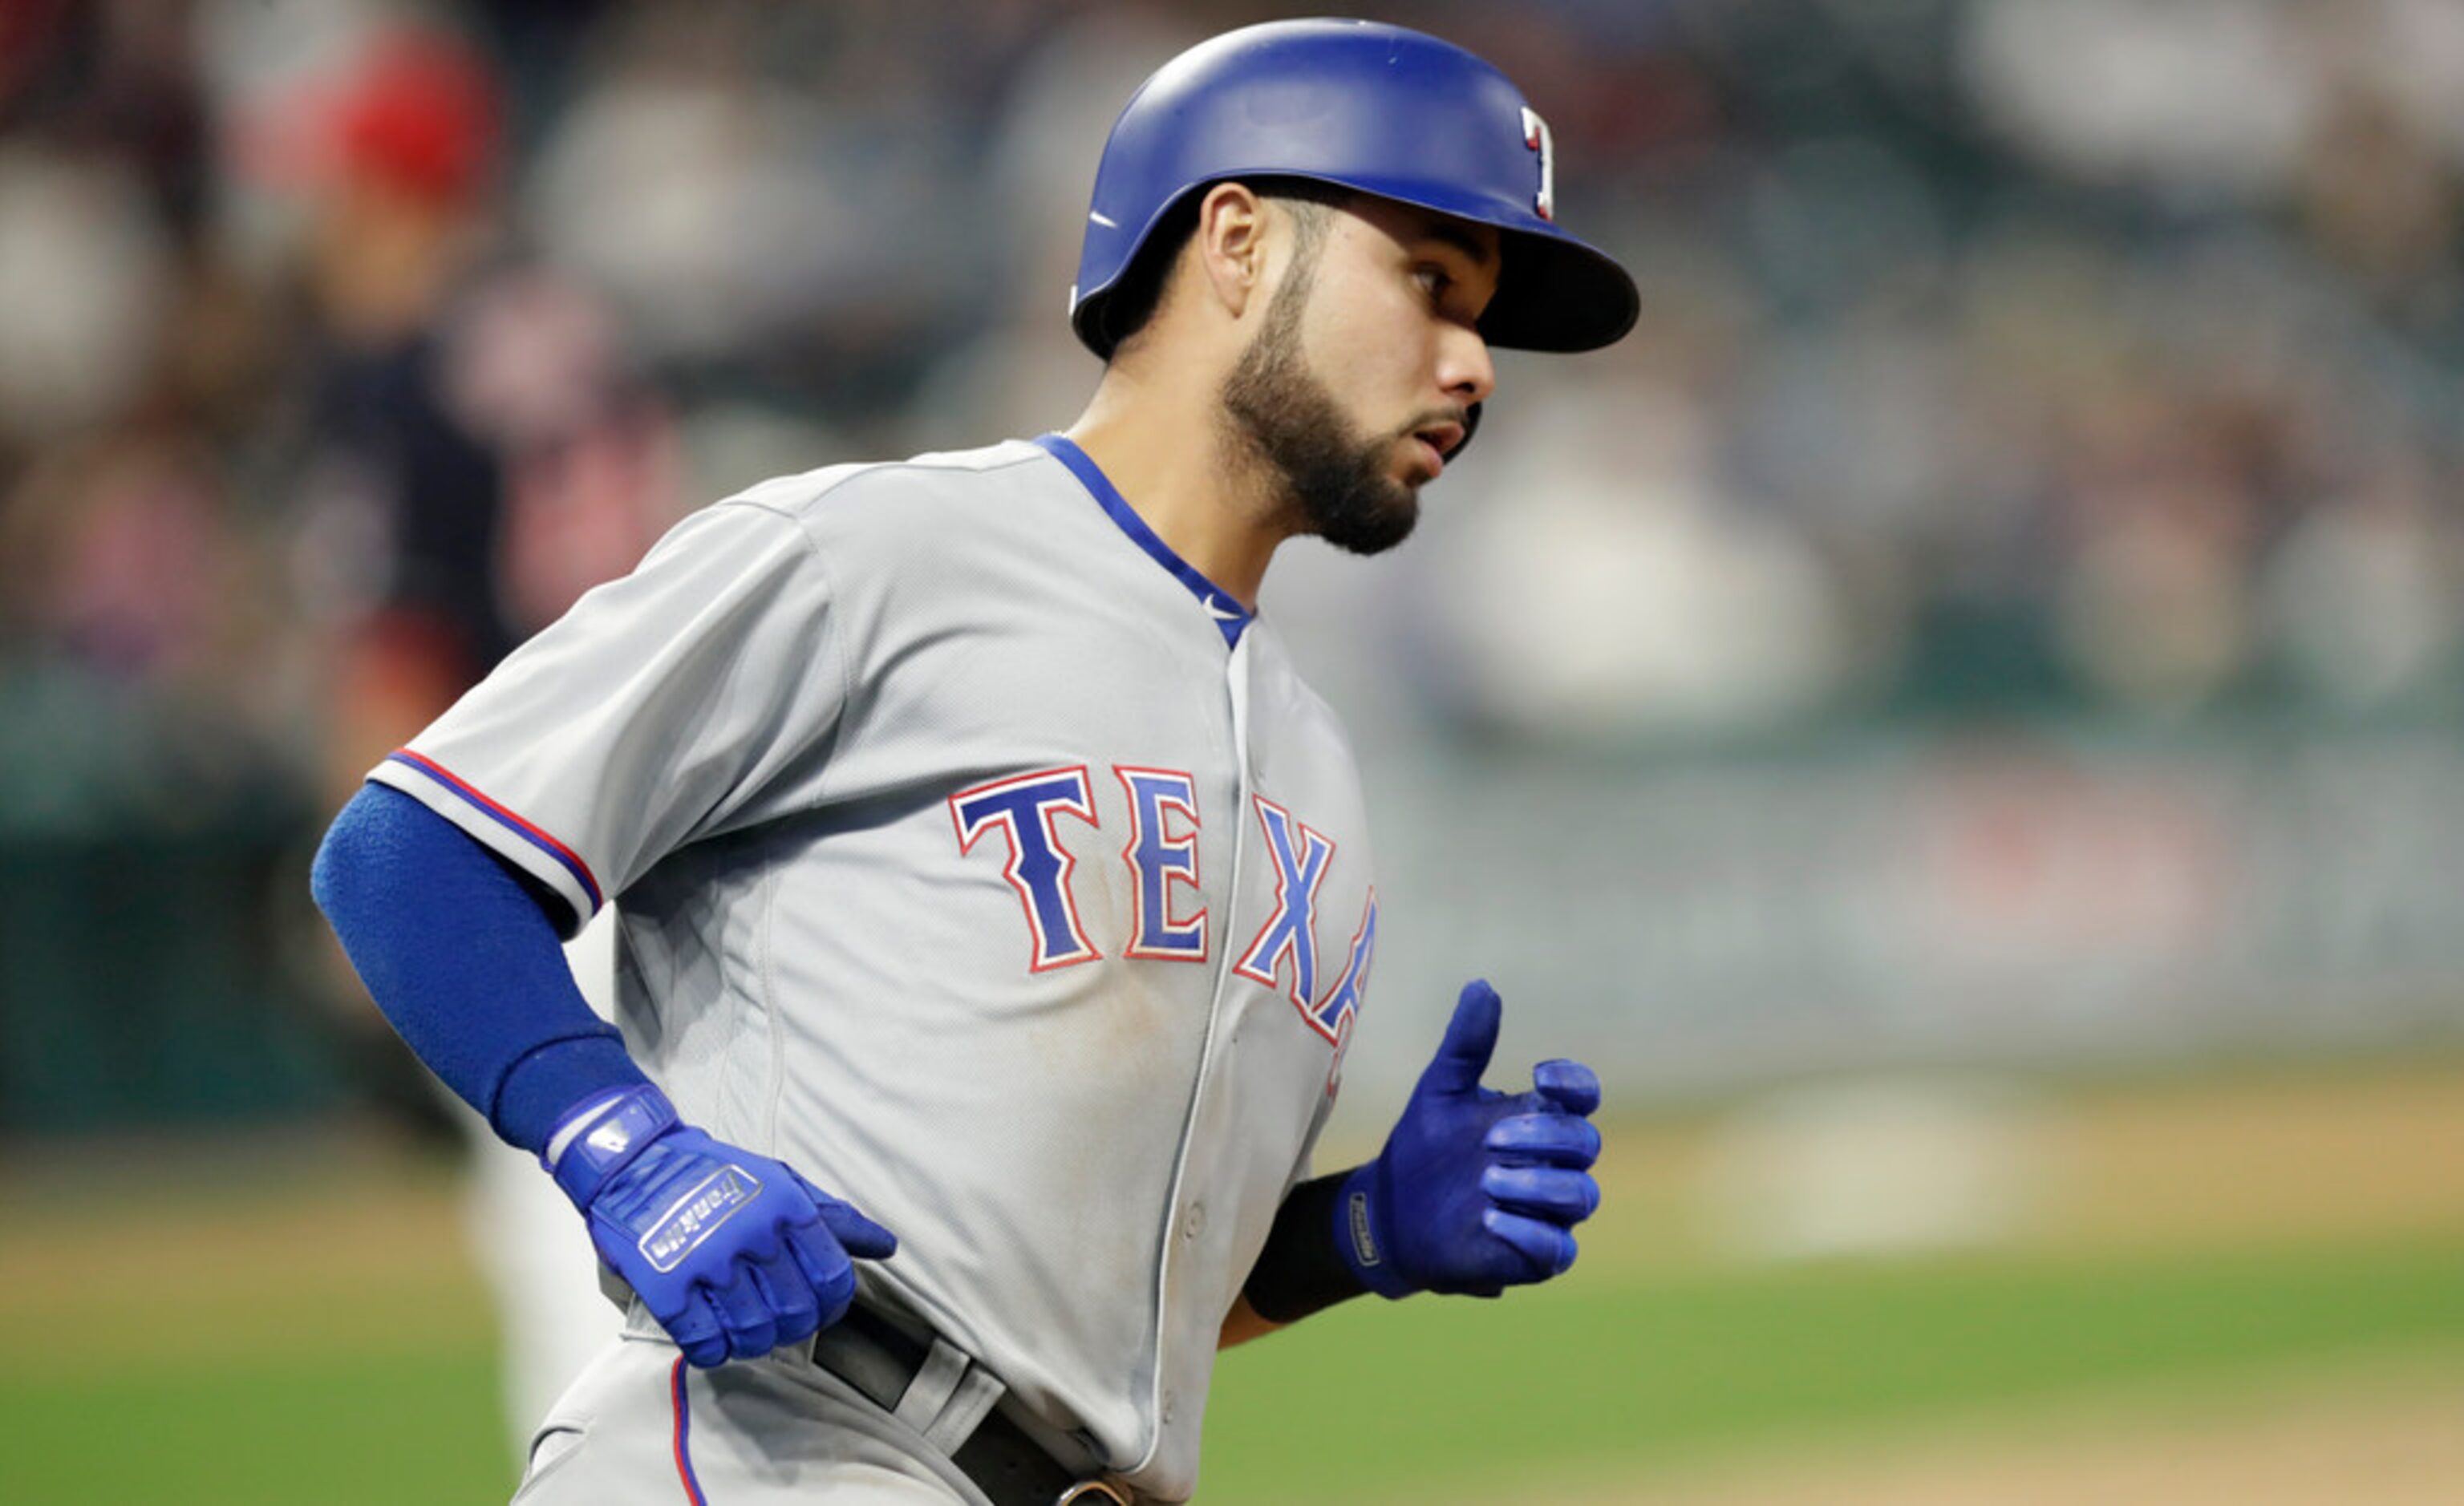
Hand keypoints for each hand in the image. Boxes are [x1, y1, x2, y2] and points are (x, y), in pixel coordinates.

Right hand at [542, 1085, 896, 1366]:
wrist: (634, 1162)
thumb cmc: (716, 1174)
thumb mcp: (782, 1181)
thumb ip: (834, 1218)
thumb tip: (886, 1247)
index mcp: (787, 1207)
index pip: (833, 1279)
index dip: (833, 1304)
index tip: (819, 1306)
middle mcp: (753, 1234)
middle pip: (797, 1314)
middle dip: (794, 1328)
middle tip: (779, 1322)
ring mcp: (708, 1261)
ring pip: (754, 1335)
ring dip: (754, 1344)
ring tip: (745, 1330)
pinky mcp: (666, 1286)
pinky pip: (704, 1344)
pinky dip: (714, 1352)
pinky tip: (712, 1339)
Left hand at [1339, 980, 1600, 1297]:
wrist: (1391, 1214)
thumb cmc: (1424, 1148)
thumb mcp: (1439, 1091)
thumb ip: (1466, 1044)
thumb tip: (1483, 986)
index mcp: (1538, 1118)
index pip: (1582, 1096)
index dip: (1574, 1084)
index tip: (1541, 1077)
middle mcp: (1553, 1163)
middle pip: (1584, 1144)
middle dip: (1544, 1138)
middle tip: (1491, 1139)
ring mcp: (1548, 1211)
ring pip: (1580, 1196)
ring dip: (1538, 1186)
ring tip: (1485, 1182)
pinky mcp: (1536, 1255)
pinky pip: (1558, 1251)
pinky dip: (1531, 1235)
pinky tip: (1491, 1220)